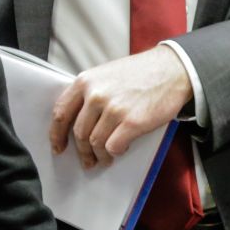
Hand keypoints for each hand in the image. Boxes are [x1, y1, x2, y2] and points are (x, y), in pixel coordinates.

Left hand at [50, 46, 193, 167]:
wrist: (173, 70)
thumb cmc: (141, 73)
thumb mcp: (106, 74)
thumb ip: (90, 93)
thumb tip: (79, 121)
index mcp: (86, 81)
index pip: (60, 113)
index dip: (56, 135)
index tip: (59, 147)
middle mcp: (96, 94)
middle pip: (79, 132)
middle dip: (82, 151)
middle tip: (88, 159)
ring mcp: (113, 109)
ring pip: (95, 142)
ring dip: (99, 155)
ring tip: (105, 158)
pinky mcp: (131, 122)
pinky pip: (113, 146)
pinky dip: (114, 152)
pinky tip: (120, 150)